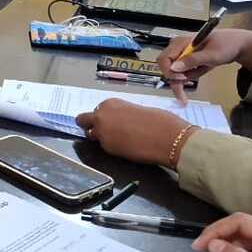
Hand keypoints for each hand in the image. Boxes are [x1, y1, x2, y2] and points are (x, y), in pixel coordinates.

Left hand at [75, 99, 192, 166]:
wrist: (169, 138)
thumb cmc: (160, 122)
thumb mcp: (137, 110)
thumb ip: (122, 114)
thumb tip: (120, 121)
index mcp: (110, 103)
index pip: (97, 110)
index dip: (103, 117)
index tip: (109, 121)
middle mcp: (102, 116)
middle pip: (83, 120)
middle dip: (89, 125)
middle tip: (101, 131)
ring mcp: (102, 133)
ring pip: (91, 135)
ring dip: (100, 137)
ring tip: (118, 140)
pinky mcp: (107, 149)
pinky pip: (104, 147)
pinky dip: (111, 147)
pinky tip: (126, 147)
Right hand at [157, 29, 251, 102]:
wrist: (237, 45)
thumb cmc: (226, 45)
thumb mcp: (212, 54)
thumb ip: (193, 60)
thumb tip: (174, 68)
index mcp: (181, 42)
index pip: (164, 58)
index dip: (169, 71)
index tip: (182, 78)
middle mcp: (177, 48)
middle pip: (165, 66)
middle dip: (173, 80)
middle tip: (182, 94)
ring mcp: (181, 55)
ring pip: (171, 73)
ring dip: (179, 84)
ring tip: (187, 95)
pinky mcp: (185, 62)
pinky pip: (178, 74)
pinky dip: (183, 83)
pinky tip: (187, 92)